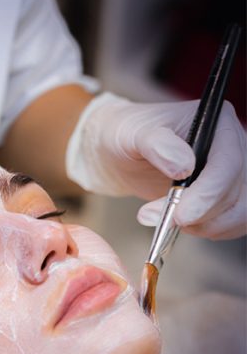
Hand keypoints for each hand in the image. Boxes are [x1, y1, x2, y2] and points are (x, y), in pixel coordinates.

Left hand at [66, 92, 245, 239]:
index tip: (180, 216)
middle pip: (237, 192)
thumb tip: (184, 166)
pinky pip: (233, 222)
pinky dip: (209, 230)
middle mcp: (233, 146)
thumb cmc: (126, 135)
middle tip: (159, 219)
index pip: (228, 164)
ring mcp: (232, 172)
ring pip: (240, 211)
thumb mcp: (133, 134)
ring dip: (205, 226)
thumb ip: (157, 145)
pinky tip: (180, 223)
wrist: (120, 153)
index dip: (208, 194)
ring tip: (167, 220)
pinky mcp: (225, 195)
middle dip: (200, 214)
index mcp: (218, 123)